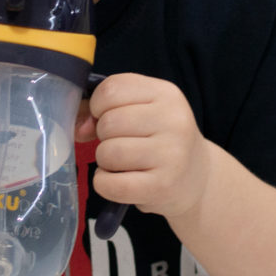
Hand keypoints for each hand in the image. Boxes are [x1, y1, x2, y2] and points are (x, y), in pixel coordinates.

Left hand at [77, 73, 209, 221]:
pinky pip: (111, 184)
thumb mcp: (141, 111)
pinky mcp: (163, 186)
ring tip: (122, 163)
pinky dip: (105, 184)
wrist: (197, 178)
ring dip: (105, 162)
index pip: (111, 89)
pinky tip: (119, 180)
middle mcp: (174, 120)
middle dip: (103, 136)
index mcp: (166, 94)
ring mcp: (172, 154)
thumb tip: (78, 126)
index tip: (105, 116)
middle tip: (119, 143)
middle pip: (108, 122)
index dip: (97, 105)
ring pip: (108, 152)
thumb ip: (103, 109)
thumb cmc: (159, 139)